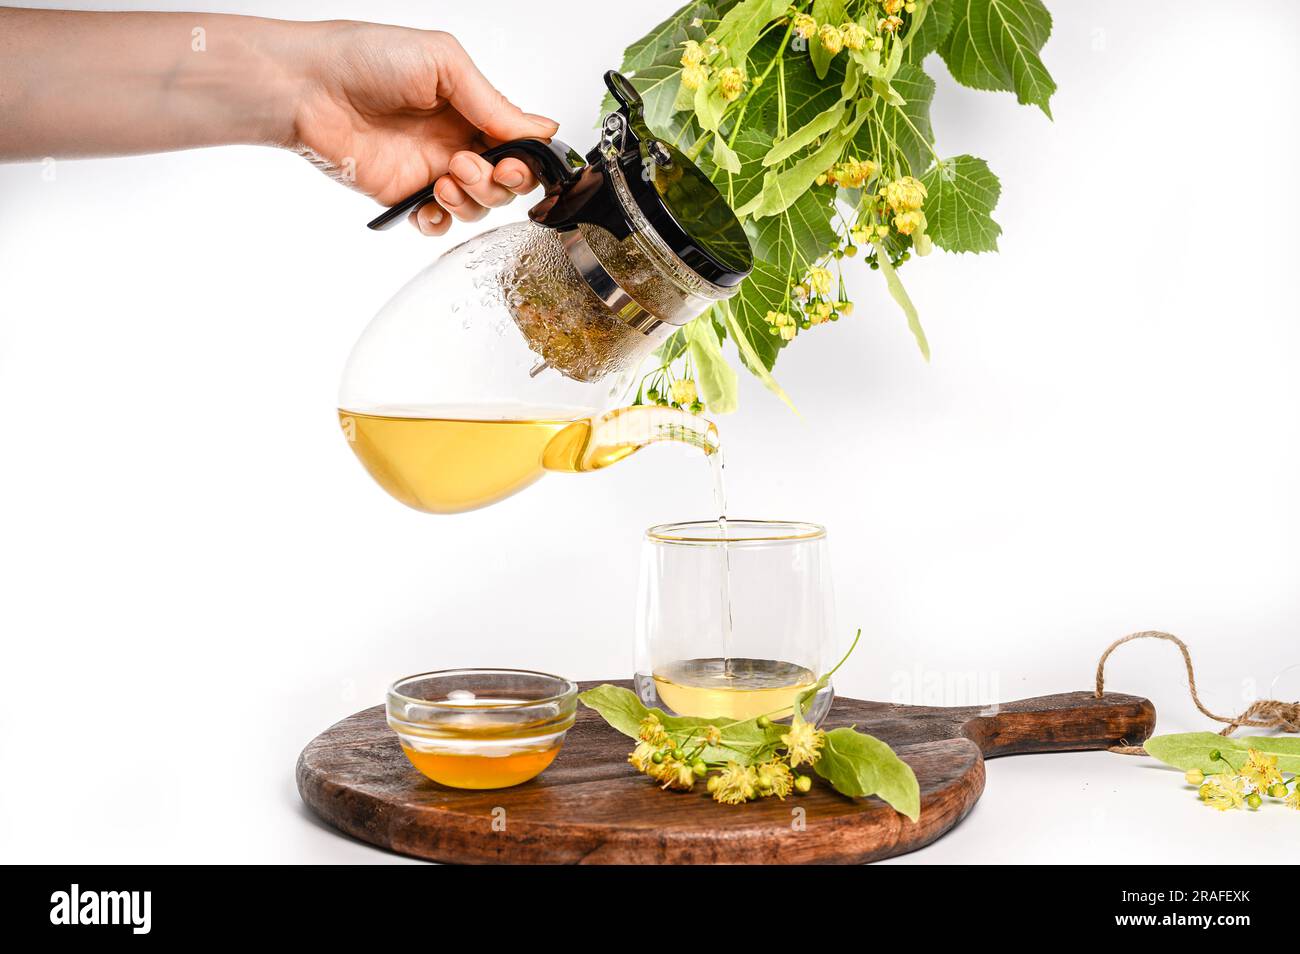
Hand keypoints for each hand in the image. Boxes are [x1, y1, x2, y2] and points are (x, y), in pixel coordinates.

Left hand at [289, 22, 558, 235]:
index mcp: (471, 107)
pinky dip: (440, 222)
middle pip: (506, 182)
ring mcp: (431, 171)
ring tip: (446, 176)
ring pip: (478, 206)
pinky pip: (436, 224)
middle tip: (473, 165)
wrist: (309, 87)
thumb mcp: (444, 64)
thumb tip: (542, 128)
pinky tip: (429, 204)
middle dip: (502, 182)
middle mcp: (456, 141)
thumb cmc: (366, 58)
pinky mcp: (403, 196)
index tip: (518, 159)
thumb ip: (494, 102)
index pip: (519, 144)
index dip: (528, 159)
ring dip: (473, 198)